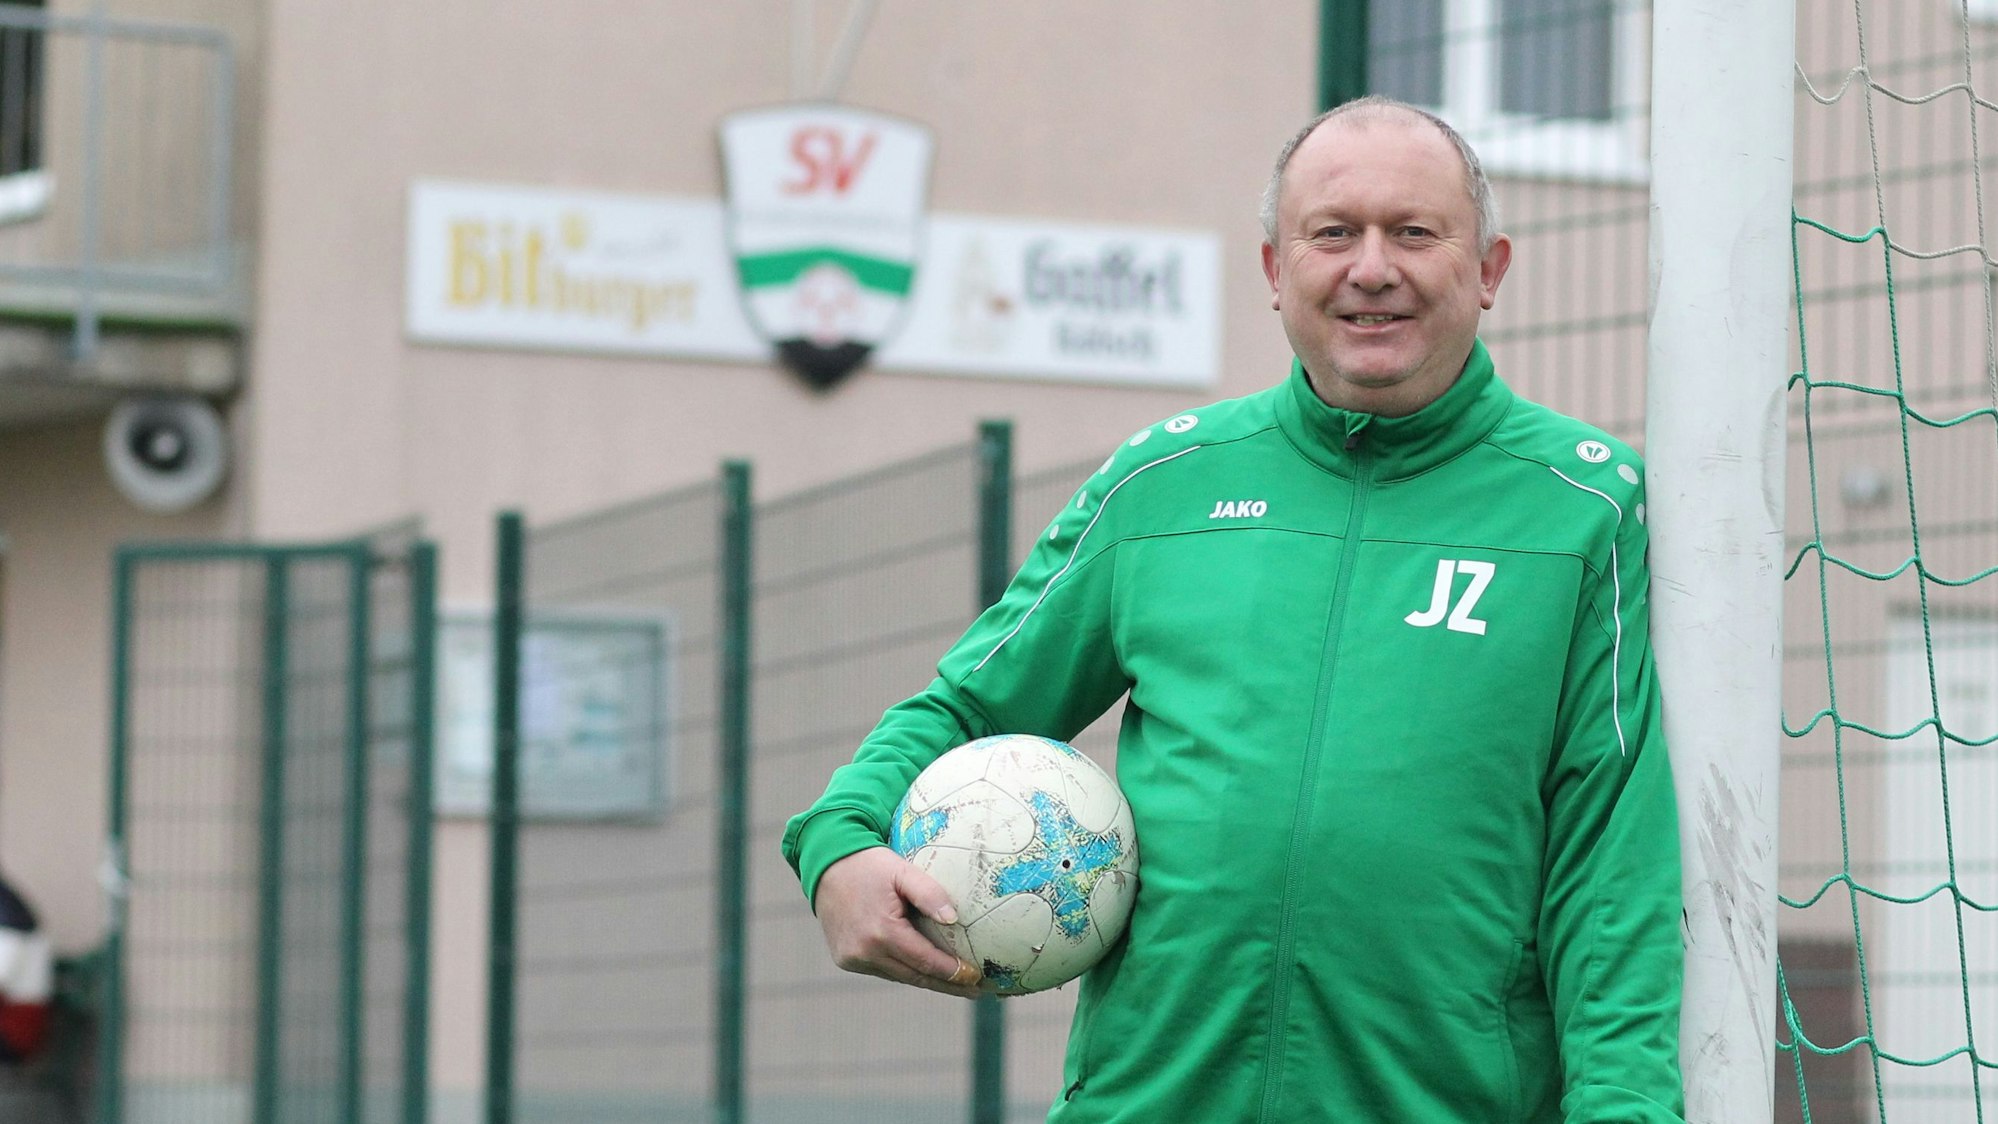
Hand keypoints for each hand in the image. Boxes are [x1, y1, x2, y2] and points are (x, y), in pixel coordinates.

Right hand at [815, 846, 983, 998]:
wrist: (827, 865)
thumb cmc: (870, 864)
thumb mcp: (902, 870)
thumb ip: (929, 892)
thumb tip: (953, 918)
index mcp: (882, 932)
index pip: (926, 961)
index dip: (953, 972)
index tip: (977, 978)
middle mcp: (865, 952)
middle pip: (916, 977)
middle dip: (948, 985)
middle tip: (976, 990)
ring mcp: (853, 959)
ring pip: (899, 976)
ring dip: (927, 980)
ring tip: (956, 983)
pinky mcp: (846, 960)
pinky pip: (883, 970)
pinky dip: (904, 970)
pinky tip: (925, 970)